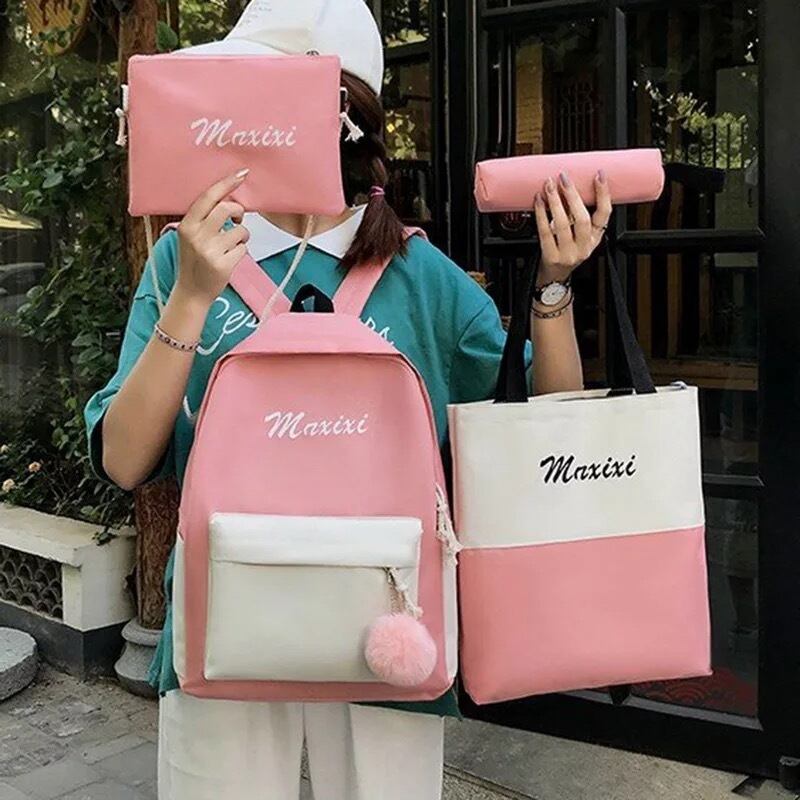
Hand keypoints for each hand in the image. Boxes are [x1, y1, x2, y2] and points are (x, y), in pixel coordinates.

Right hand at [175, 170, 250, 305]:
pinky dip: (241, 251)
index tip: (241, 174)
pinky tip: (230, 258)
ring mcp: (210, 251)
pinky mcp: (223, 265)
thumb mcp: (190, 237)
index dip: (226, 184)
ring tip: (233, 244)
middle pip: (227, 209)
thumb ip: (203, 219)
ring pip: (240, 230)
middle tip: (238, 219)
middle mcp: (197, 236)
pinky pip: (243, 248)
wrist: (192, 293)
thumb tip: (228, 200)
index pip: (208, 197)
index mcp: (187, 225)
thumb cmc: (194, 262)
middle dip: (238, 211)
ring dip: (242, 236)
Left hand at [533, 170, 611, 285]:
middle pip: (582, 219)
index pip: (605, 215)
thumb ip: (578, 216)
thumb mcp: (579, 236)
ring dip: (555, 202)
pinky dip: (541, 214)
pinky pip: (545, 232)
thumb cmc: (565, 251)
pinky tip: (538, 201)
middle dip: (573, 196)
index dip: (603, 195)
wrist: (553, 277)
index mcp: (595, 238)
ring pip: (563, 225)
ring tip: (549, 186)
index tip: (599, 175)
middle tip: (564, 178)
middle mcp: (584, 247)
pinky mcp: (552, 257)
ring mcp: (568, 254)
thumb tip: (569, 185)